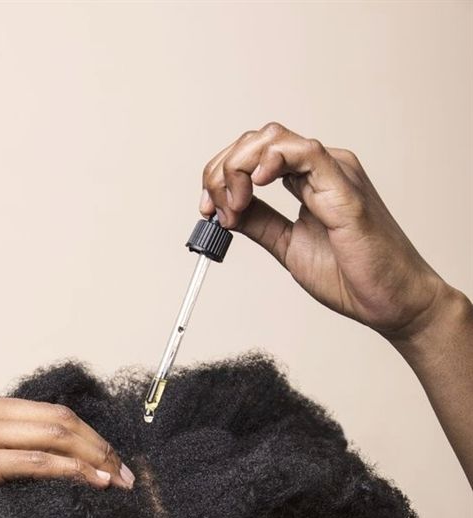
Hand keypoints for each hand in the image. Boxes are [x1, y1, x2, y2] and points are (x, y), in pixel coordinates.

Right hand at [0, 390, 134, 517]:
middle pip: (59, 419)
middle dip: (100, 445)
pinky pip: (35, 463)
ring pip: (54, 437)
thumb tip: (34, 467)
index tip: (110, 460)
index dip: (86, 435)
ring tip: (119, 483)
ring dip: (95, 460)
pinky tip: (94, 484)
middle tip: (126, 473)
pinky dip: (72, 472)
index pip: (47, 413)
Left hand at [200, 122, 450, 340]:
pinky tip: (255, 187)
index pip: (255, 155)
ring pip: (274, 139)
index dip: (221, 175)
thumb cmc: (351, 276)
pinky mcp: (344, 187)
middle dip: (221, 170)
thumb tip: (226, 211)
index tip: (206, 209)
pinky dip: (270, 163)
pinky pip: (305, 153)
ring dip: (238, 167)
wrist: (389, 301)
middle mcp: (320, 169)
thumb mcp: (288, 247)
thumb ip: (259, 225)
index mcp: (308, 180)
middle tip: (212, 208)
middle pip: (258, 140)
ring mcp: (334, 173)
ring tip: (232, 205)